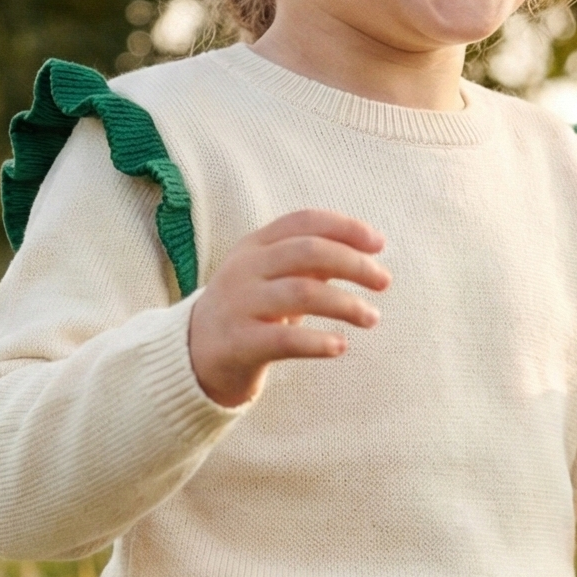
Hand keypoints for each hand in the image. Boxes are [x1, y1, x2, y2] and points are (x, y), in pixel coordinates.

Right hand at [188, 208, 389, 407]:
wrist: (193, 355)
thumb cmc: (248, 311)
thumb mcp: (272, 278)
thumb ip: (310, 263)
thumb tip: (365, 254)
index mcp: (254, 245)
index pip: (303, 222)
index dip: (345, 227)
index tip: (379, 244)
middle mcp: (244, 269)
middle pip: (308, 251)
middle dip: (353, 264)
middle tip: (384, 281)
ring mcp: (239, 305)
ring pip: (302, 292)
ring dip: (345, 304)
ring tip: (372, 317)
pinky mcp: (239, 343)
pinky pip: (284, 339)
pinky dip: (317, 341)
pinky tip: (340, 346)